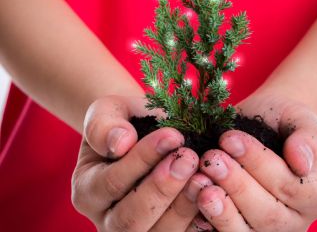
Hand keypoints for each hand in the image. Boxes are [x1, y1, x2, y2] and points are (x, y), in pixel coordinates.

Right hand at [71, 95, 210, 230]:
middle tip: (189, 157)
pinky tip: (214, 197)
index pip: (112, 182)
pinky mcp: (163, 230)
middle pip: (130, 220)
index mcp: (87, 189)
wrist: (143, 132)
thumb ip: (103, 125)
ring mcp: (136, 231)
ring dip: (183, 208)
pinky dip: (197, 222)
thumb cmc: (125, 120)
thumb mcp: (108, 111)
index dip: (142, 160)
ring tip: (204, 177)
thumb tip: (120, 143)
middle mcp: (106, 219)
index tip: (172, 135)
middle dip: (163, 188)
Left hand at [190, 95, 316, 230]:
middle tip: (211, 158)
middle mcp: (295, 219)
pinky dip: (209, 221)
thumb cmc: (284, 120)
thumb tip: (301, 163)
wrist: (266, 124)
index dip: (258, 164)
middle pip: (267, 215)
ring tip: (200, 184)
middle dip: (236, 185)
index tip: (230, 138)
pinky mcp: (242, 228)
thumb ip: (310, 140)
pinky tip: (195, 199)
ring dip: (221, 210)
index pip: (289, 187)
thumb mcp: (302, 120)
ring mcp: (268, 229)